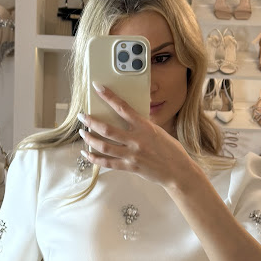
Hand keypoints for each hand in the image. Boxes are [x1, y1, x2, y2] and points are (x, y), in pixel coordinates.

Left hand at [78, 84, 192, 189]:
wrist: (178, 172)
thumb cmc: (171, 151)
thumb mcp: (158, 132)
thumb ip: (143, 126)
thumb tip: (129, 120)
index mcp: (145, 127)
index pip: (123, 107)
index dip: (108, 96)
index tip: (98, 88)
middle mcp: (136, 140)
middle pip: (107, 129)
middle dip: (91, 121)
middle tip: (82, 116)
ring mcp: (132, 155)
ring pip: (104, 146)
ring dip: (90, 138)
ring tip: (83, 133)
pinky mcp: (130, 167)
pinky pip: (107, 163)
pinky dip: (94, 158)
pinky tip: (87, 153)